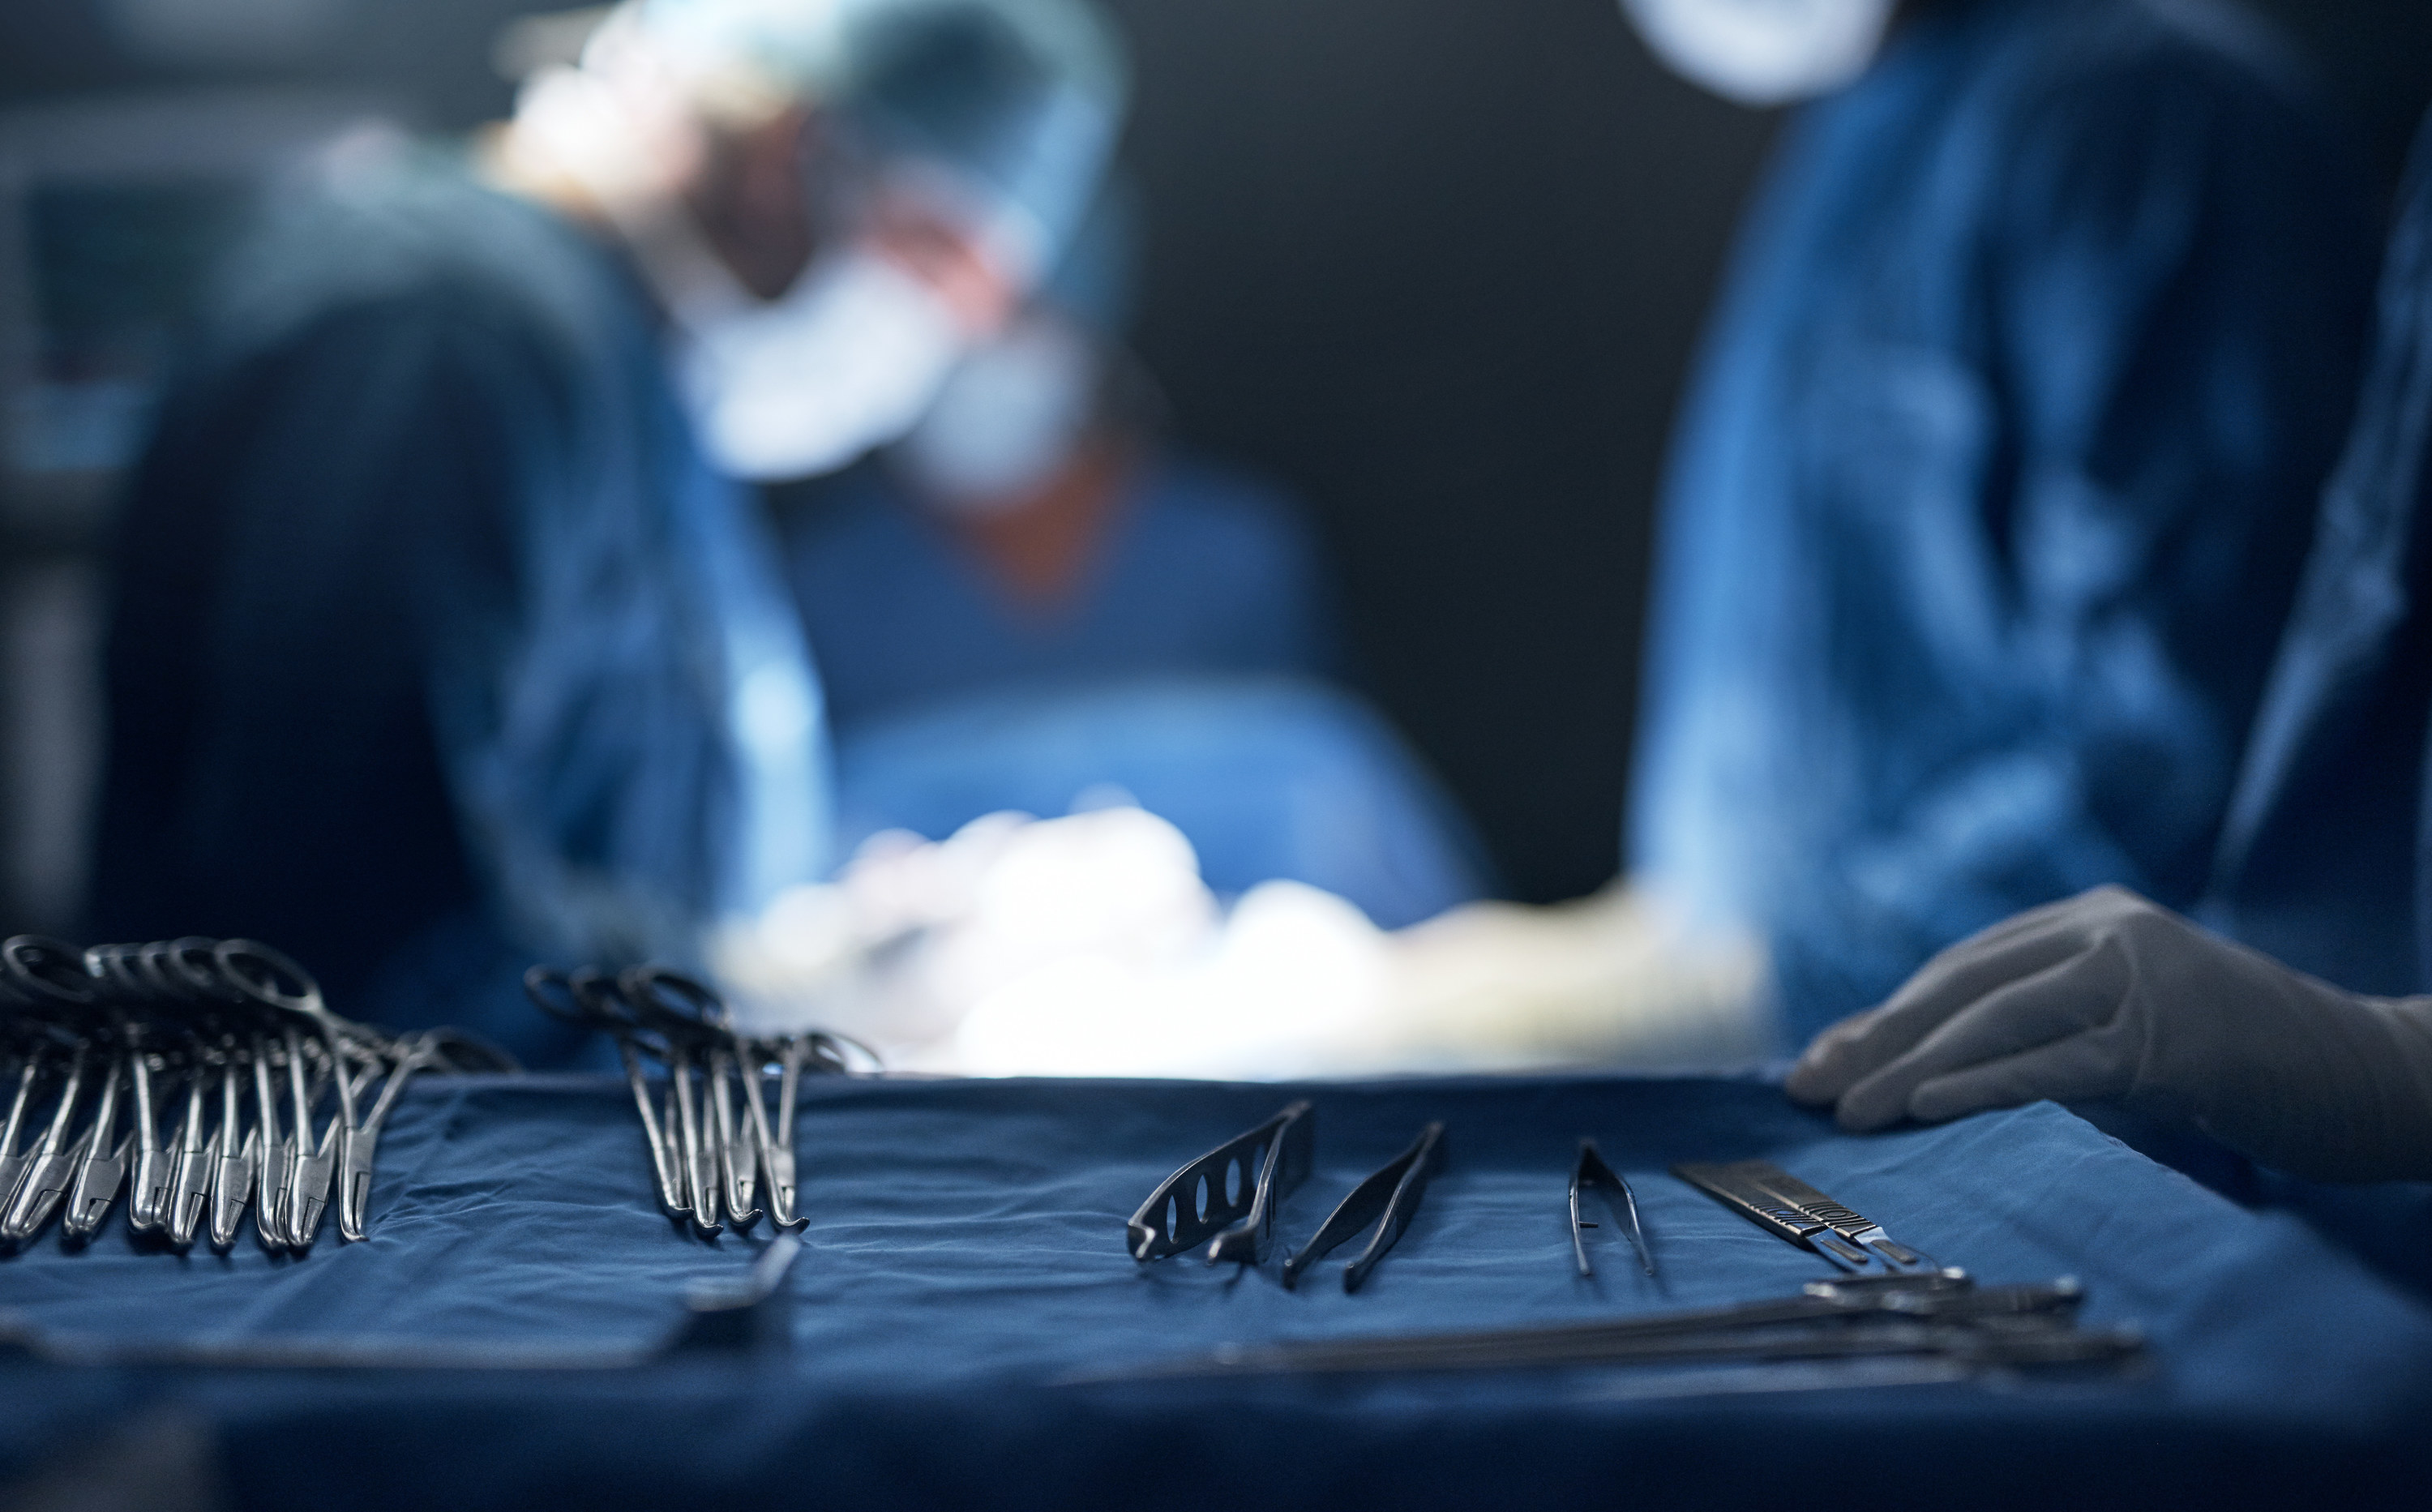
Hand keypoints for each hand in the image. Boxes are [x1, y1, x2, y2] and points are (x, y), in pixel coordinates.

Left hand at [1784, 886, 2431, 1181]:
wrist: (2375, 1077)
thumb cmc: (2245, 1071)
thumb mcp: (2125, 1041)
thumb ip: (2042, 1040)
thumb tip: (1922, 1082)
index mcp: (2090, 921)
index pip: (1959, 969)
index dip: (1884, 1018)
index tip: (1819, 1063)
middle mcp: (2109, 931)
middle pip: (1963, 985)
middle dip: (1877, 1040)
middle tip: (1807, 1088)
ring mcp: (2142, 977)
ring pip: (1997, 1017)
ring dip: (1913, 1068)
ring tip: (1849, 1112)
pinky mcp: (2174, 1037)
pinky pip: (2059, 1060)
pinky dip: (1987, 1084)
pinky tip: (1928, 1107)